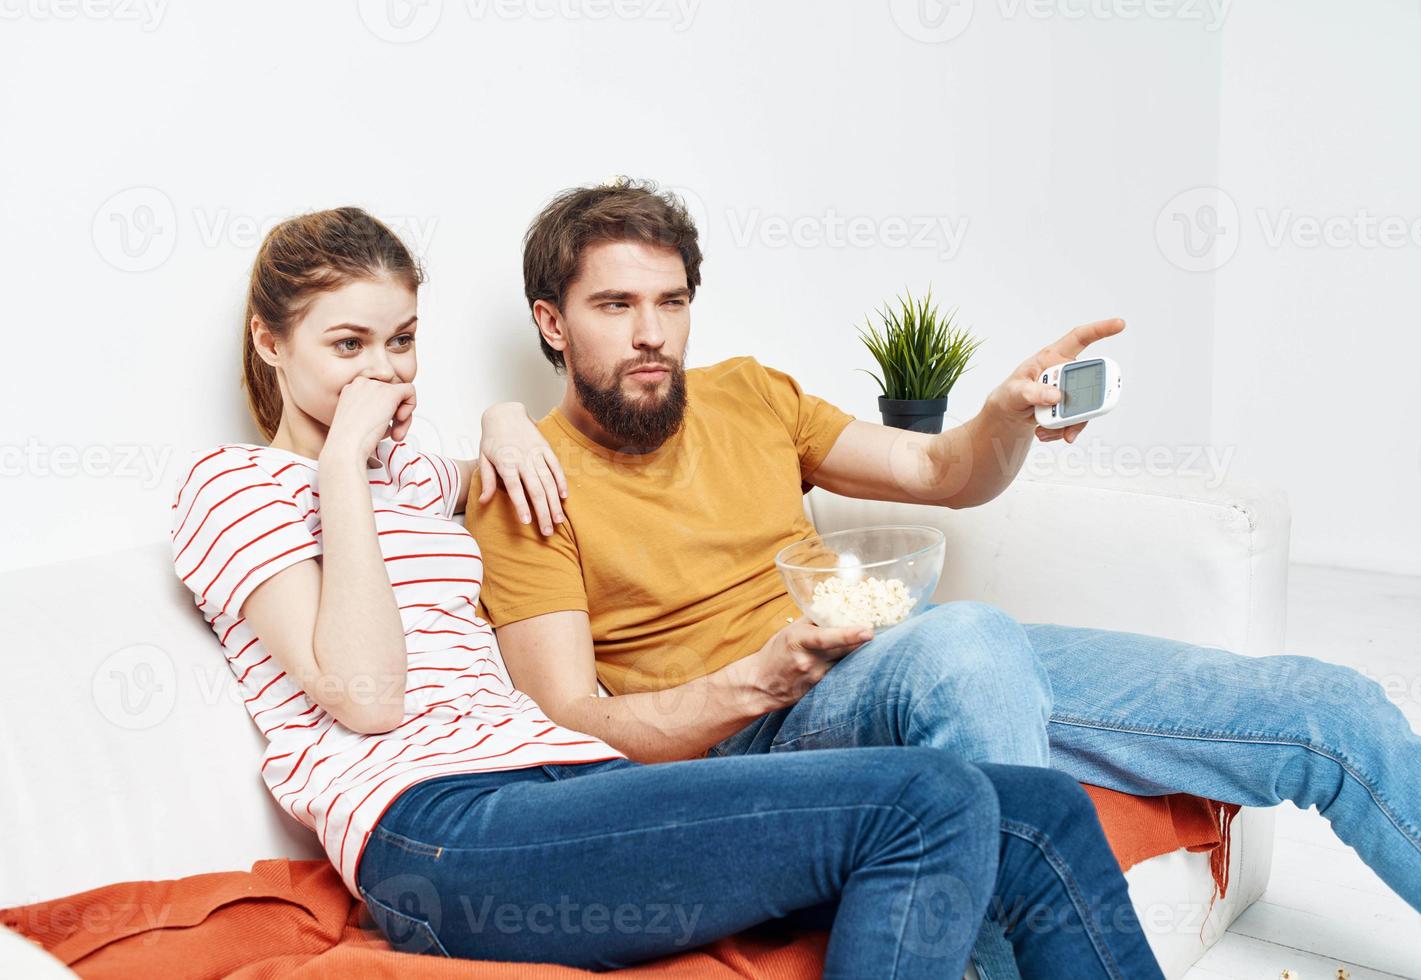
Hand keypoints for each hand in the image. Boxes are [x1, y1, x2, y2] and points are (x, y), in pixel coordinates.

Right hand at [324, 378, 416, 463]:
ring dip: (403, 416)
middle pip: (389, 393)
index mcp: (351, 389)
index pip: (376, 393)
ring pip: (400, 394)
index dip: (383, 410)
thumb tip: (395, 412)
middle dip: (394, 415)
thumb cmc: (350, 442)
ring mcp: (375, 385)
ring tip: (396, 434)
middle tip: (393, 434)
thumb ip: (373, 412)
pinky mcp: (390, 392)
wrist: (346, 447)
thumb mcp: (359, 422)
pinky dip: (411, 406)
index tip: (383, 427)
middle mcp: (361, 383)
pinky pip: (410, 391)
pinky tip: (401, 421)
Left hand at [477, 402, 567, 535]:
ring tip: (559, 520)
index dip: (522, 506)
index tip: (528, 522)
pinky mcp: (546, 448)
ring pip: (549, 481)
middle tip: (548, 532)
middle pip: (536, 490)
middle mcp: (523, 459)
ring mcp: (536, 453)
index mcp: (506, 463)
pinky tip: (564, 497)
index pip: (515, 489)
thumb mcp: (483, 458)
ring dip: (555, 502)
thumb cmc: (492, 439)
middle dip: (543, 512)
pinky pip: (556, 467)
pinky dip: (561, 482)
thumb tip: (483, 502)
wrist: (505, 413)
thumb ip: (486, 480)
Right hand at [744, 616, 874, 709]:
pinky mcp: (819, 690)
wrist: (759, 684)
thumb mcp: (791, 630)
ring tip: (869, 648)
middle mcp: (808, 660)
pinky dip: (848, 668)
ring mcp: (814, 678)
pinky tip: (854, 665)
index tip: (868, 631)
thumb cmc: (776, 653)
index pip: (827, 637)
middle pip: (844, 651)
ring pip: (845, 664)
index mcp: (799, 639)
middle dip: (862, 643)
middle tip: (878, 634)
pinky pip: (840, 676)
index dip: (849, 635)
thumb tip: (838, 607)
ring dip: (857, 656)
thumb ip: (814, 620)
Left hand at [983, 317, 1124, 444]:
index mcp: (1052, 357)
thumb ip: (1031, 392)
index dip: (1100, 329)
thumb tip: (1056, 395)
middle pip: (1089, 379)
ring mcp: (1070, 389)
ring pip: (1085, 404)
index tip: (1119, 324)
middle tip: (1068, 415)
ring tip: (1044, 430)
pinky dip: (1063, 430)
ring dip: (1069, 422)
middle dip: (1082, 399)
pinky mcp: (1070, 407)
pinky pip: (1077, 419)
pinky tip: (1045, 433)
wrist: (1009, 415)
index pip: (1079, 338)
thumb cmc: (1010, 395)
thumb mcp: (1013, 392)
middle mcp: (1065, 371)